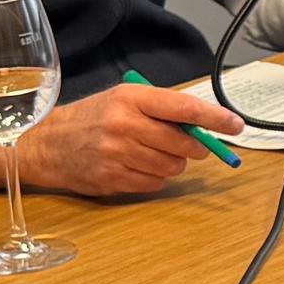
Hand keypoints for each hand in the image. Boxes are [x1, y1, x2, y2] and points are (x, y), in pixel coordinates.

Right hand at [22, 80, 242, 197]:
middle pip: (183, 143)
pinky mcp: (112, 179)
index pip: (183, 108)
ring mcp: (117, 154)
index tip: (235, 125)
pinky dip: (155, 178)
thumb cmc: (91, 119)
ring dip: (173, 164)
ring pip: (172, 167)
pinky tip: (136, 166)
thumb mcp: (122, 100)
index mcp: (130, 99)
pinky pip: (154, 184)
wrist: (47, 144)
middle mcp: (123, 125)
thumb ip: (161, 109)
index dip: (214, 118)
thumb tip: (204, 126)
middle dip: (194, 147)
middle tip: (190, 145)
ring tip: (152, 153)